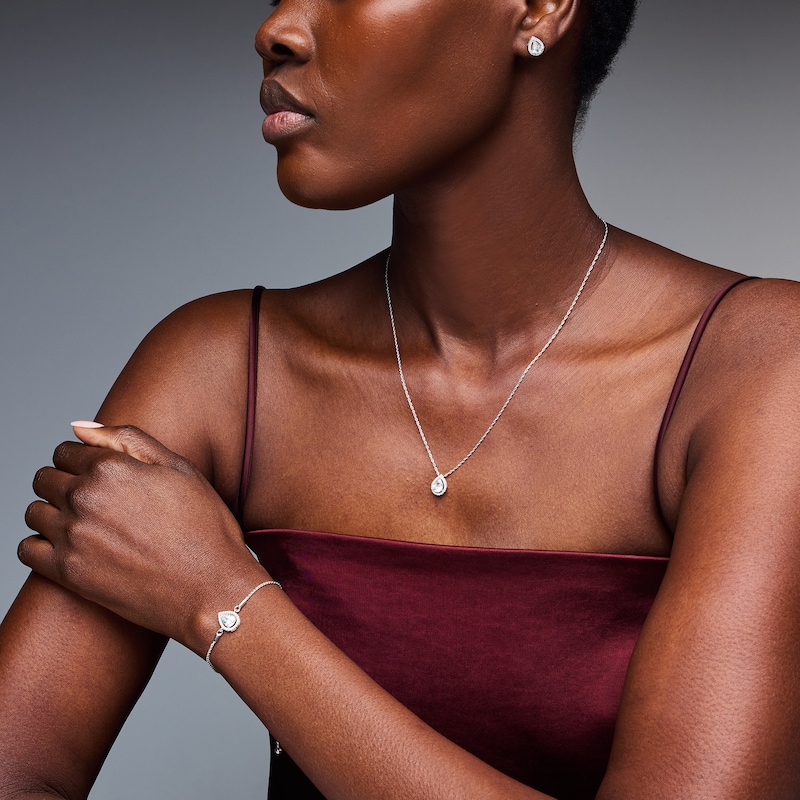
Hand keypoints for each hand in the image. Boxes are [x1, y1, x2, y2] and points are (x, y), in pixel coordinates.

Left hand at [19, 424, 267, 651]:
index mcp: (111, 467)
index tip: (98, 477)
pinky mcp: (68, 573)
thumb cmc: (205, 527)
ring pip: (33, 512)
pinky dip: (39, 546)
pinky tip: (68, 548)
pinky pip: (26, 550)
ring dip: (51, 514)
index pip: (65, 451)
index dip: (81, 461)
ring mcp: (73, 536)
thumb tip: (78, 427)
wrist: (212, 588)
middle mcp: (85, 497)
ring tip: (84, 526)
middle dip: (62, 484)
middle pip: (44, 479)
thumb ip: (128, 439)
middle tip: (94, 503)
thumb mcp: (180, 469)